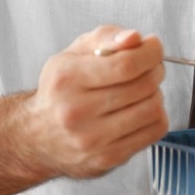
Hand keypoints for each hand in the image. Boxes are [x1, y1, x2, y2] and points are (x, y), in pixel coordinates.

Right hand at [0, 26, 168, 194]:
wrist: (37, 137)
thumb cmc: (61, 90)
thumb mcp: (73, 53)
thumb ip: (107, 36)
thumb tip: (135, 38)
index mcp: (67, 79)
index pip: (126, 65)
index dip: (150, 52)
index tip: (154, 46)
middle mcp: (76, 112)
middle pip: (143, 86)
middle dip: (155, 70)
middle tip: (150, 66)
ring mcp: (92, 139)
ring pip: (152, 109)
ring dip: (157, 93)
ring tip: (144, 89)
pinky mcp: (107, 158)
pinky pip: (154, 131)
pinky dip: (156, 116)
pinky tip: (141, 110)